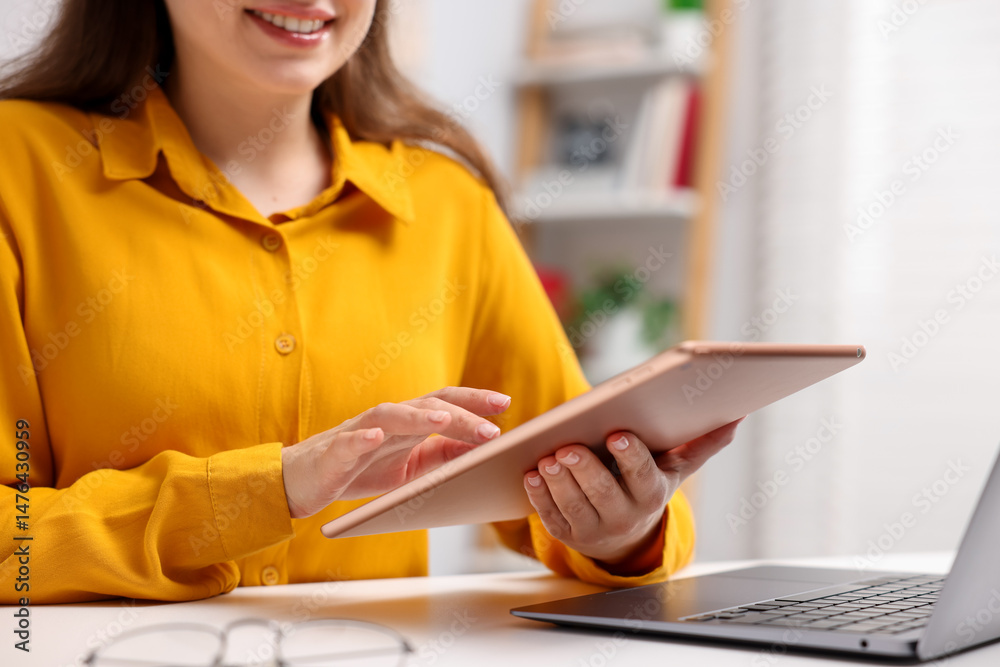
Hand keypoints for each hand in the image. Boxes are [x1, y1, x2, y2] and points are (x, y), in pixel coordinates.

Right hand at [281, 387, 510, 518]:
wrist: (305, 482)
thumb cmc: (359, 471)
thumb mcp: (409, 467)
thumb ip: (441, 455)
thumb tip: (481, 449)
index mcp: (407, 424)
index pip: (445, 403)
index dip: (474, 401)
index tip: (506, 403)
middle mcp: (387, 420)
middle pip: (427, 406)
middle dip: (460, 415)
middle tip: (492, 429)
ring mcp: (360, 432)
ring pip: (391, 415)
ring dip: (418, 416)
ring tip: (442, 420)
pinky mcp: (335, 452)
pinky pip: (349, 441)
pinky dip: (362, 437)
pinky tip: (375, 437)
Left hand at [523, 418, 744, 564]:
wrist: (625, 534)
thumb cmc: (648, 486)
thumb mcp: (674, 469)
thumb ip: (702, 444)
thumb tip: (736, 416)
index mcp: (651, 494)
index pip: (642, 475)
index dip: (630, 456)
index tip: (618, 434)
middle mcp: (624, 515)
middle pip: (602, 493)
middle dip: (584, 469)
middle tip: (567, 447)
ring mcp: (593, 529)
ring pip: (573, 506)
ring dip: (557, 482)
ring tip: (547, 458)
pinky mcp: (567, 534)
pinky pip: (550, 516)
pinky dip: (538, 497)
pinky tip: (531, 475)